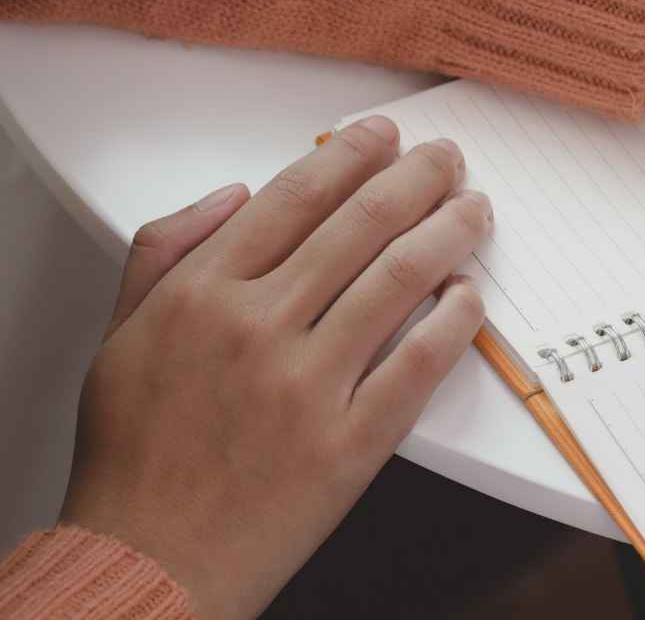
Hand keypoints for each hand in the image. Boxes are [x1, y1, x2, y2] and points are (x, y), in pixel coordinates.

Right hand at [59, 117, 489, 619]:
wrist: (146, 560)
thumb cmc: (137, 454)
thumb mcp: (121, 337)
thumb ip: (166, 253)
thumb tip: (233, 194)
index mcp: (201, 296)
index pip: (295, 197)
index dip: (350, 155)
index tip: (383, 135)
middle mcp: (257, 330)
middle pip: (360, 224)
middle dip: (417, 179)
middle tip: (447, 160)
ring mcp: (308, 385)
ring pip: (401, 278)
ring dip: (449, 231)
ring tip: (472, 209)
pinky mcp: (351, 442)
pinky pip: (420, 361)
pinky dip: (456, 318)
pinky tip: (470, 293)